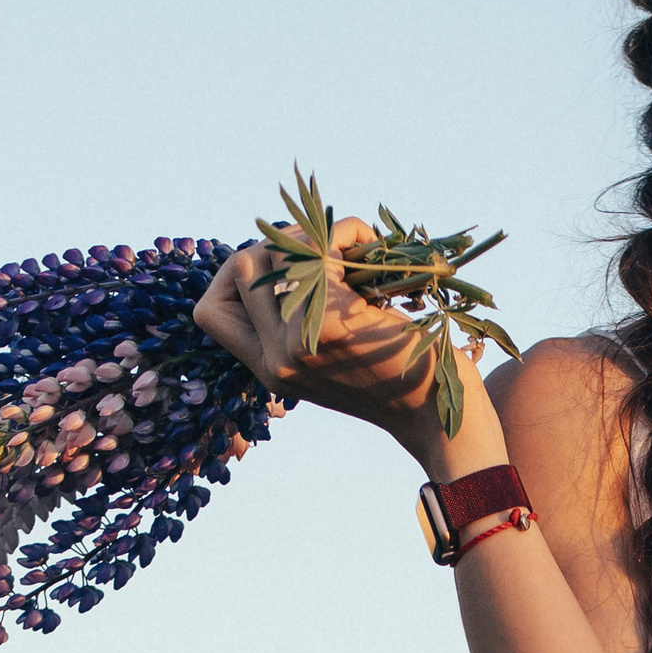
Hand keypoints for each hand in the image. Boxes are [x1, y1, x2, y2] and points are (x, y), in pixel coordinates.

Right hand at [192, 218, 486, 472]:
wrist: (441, 420)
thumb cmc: (401, 382)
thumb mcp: (334, 361)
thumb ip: (300, 324)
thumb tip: (287, 249)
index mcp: (269, 371)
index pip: (209, 313)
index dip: (235, 277)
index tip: (278, 268)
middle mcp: (275, 359)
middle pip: (242, 266)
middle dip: (282, 241)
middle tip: (324, 249)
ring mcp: (298, 342)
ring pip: (279, 249)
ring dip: (319, 233)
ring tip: (356, 249)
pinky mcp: (331, 323)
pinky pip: (323, 248)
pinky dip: (350, 232)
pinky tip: (374, 248)